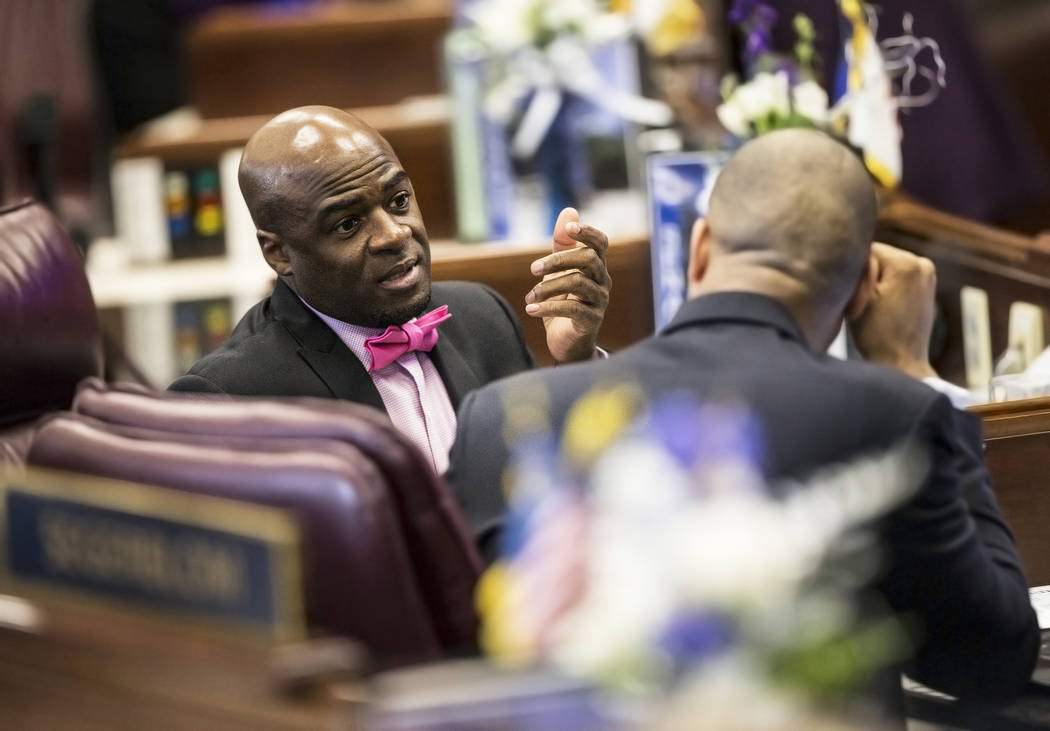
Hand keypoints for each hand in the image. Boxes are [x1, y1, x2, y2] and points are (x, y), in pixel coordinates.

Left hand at [525, 208, 611, 362]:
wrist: (567, 341)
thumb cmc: (564, 301)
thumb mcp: (559, 271)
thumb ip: (563, 244)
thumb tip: (569, 211)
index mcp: (596, 266)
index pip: (600, 243)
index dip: (588, 232)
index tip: (570, 228)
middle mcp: (602, 281)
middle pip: (588, 259)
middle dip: (558, 260)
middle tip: (533, 268)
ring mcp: (599, 301)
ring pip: (578, 283)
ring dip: (548, 287)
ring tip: (529, 295)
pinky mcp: (591, 321)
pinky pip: (572, 309)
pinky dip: (548, 307)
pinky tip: (530, 309)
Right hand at [851, 242, 938, 379]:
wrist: (901, 363)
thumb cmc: (877, 335)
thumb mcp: (859, 298)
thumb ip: (859, 267)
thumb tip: (857, 250)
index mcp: (905, 263)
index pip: (866, 249)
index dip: (855, 270)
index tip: (856, 295)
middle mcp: (922, 262)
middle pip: (879, 255)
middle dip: (867, 274)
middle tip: (864, 303)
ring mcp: (928, 272)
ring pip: (887, 264)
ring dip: (877, 280)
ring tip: (875, 306)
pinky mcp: (928, 283)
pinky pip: (898, 274)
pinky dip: (888, 285)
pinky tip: (885, 306)